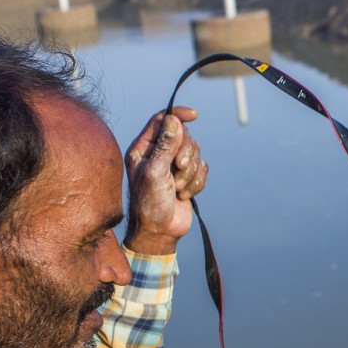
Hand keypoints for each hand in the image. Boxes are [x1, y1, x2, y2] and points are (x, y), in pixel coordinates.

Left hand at [124, 106, 205, 254]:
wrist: (159, 231)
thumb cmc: (149, 203)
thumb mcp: (155, 172)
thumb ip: (165, 145)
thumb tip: (173, 119)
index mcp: (144, 148)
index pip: (162, 120)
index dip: (178, 115)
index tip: (194, 115)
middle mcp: (158, 153)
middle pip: (184, 136)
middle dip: (186, 154)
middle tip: (178, 169)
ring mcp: (173, 165)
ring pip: (196, 153)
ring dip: (190, 172)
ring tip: (178, 188)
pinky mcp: (187, 177)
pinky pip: (203, 168)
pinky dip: (197, 182)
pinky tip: (184, 194)